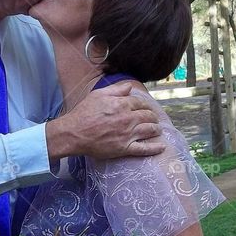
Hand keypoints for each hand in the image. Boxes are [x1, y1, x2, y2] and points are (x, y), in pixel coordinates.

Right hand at [46, 82, 165, 159]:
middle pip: (148, 116)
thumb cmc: (84, 113)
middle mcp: (128, 119)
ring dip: (156, 129)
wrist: (74, 133)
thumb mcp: (98, 94)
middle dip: (153, 117)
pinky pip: (144, 149)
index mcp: (122, 104)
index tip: (146, 108)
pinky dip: (155, 148)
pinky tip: (162, 147)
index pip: (140, 103)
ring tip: (158, 129)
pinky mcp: (125, 148)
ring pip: (149, 130)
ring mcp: (128, 134)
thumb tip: (129, 86)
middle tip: (153, 118)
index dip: (145, 105)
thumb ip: (116, 89)